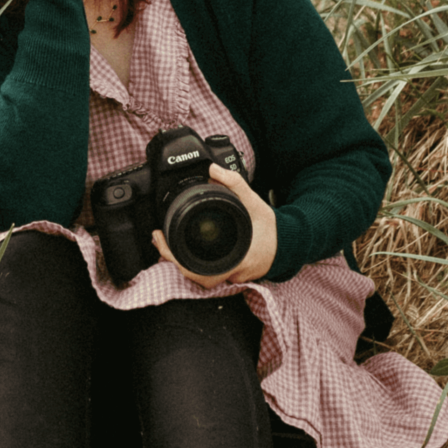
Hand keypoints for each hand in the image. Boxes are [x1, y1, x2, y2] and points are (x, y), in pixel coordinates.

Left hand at [151, 163, 277, 289]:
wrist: (289, 243)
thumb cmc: (273, 228)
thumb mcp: (254, 201)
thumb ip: (235, 183)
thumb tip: (214, 169)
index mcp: (237, 257)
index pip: (199, 270)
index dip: (176, 259)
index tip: (162, 240)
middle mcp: (233, 272)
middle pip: (194, 276)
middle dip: (173, 260)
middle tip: (159, 240)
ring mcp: (232, 277)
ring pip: (200, 278)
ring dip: (182, 263)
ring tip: (166, 244)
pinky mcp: (232, 274)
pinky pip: (208, 274)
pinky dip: (194, 264)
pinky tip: (183, 251)